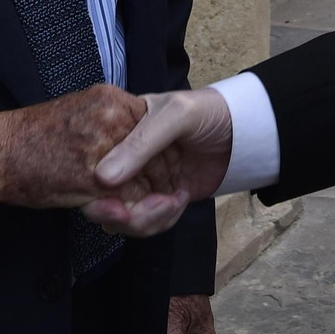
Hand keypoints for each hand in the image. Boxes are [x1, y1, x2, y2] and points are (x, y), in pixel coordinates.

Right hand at [0, 85, 146, 208]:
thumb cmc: (35, 138)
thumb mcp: (82, 114)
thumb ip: (113, 127)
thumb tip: (140, 152)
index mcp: (113, 100)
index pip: (155, 130)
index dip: (162, 158)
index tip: (160, 177)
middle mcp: (114, 116)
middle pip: (159, 156)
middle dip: (160, 184)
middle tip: (160, 200)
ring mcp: (104, 144)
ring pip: (146, 182)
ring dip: (147, 204)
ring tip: (139, 212)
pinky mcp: (93, 176)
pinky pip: (127, 200)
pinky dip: (128, 214)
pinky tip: (118, 217)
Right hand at [85, 88, 233, 235]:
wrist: (245, 132)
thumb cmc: (207, 111)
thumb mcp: (175, 115)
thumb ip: (141, 144)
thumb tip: (101, 177)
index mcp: (119, 130)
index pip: (90, 163)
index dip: (92, 189)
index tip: (104, 205)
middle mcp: (126, 158)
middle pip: (103, 197)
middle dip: (119, 214)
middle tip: (133, 217)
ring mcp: (143, 181)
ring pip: (125, 216)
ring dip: (145, 219)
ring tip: (171, 203)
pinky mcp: (160, 198)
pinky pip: (149, 222)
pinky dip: (162, 219)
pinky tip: (180, 200)